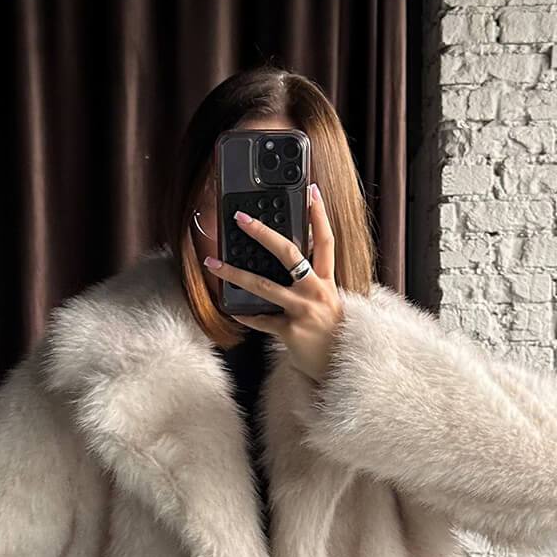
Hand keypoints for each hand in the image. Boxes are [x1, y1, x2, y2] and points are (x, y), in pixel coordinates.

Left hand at [203, 182, 343, 383]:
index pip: (325, 239)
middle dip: (263, 232)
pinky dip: (246, 315)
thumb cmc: (333, 334)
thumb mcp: (330, 302)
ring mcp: (303, 310)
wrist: (343, 366)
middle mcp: (316, 291)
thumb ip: (314, 283)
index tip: (310, 190)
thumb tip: (292, 266)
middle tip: (242, 218)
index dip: (318, 214)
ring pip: (264, 285)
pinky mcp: (291, 331)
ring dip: (235, 273)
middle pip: (289, 253)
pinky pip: (261, 320)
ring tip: (214, 265)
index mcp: (327, 281)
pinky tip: (233, 310)